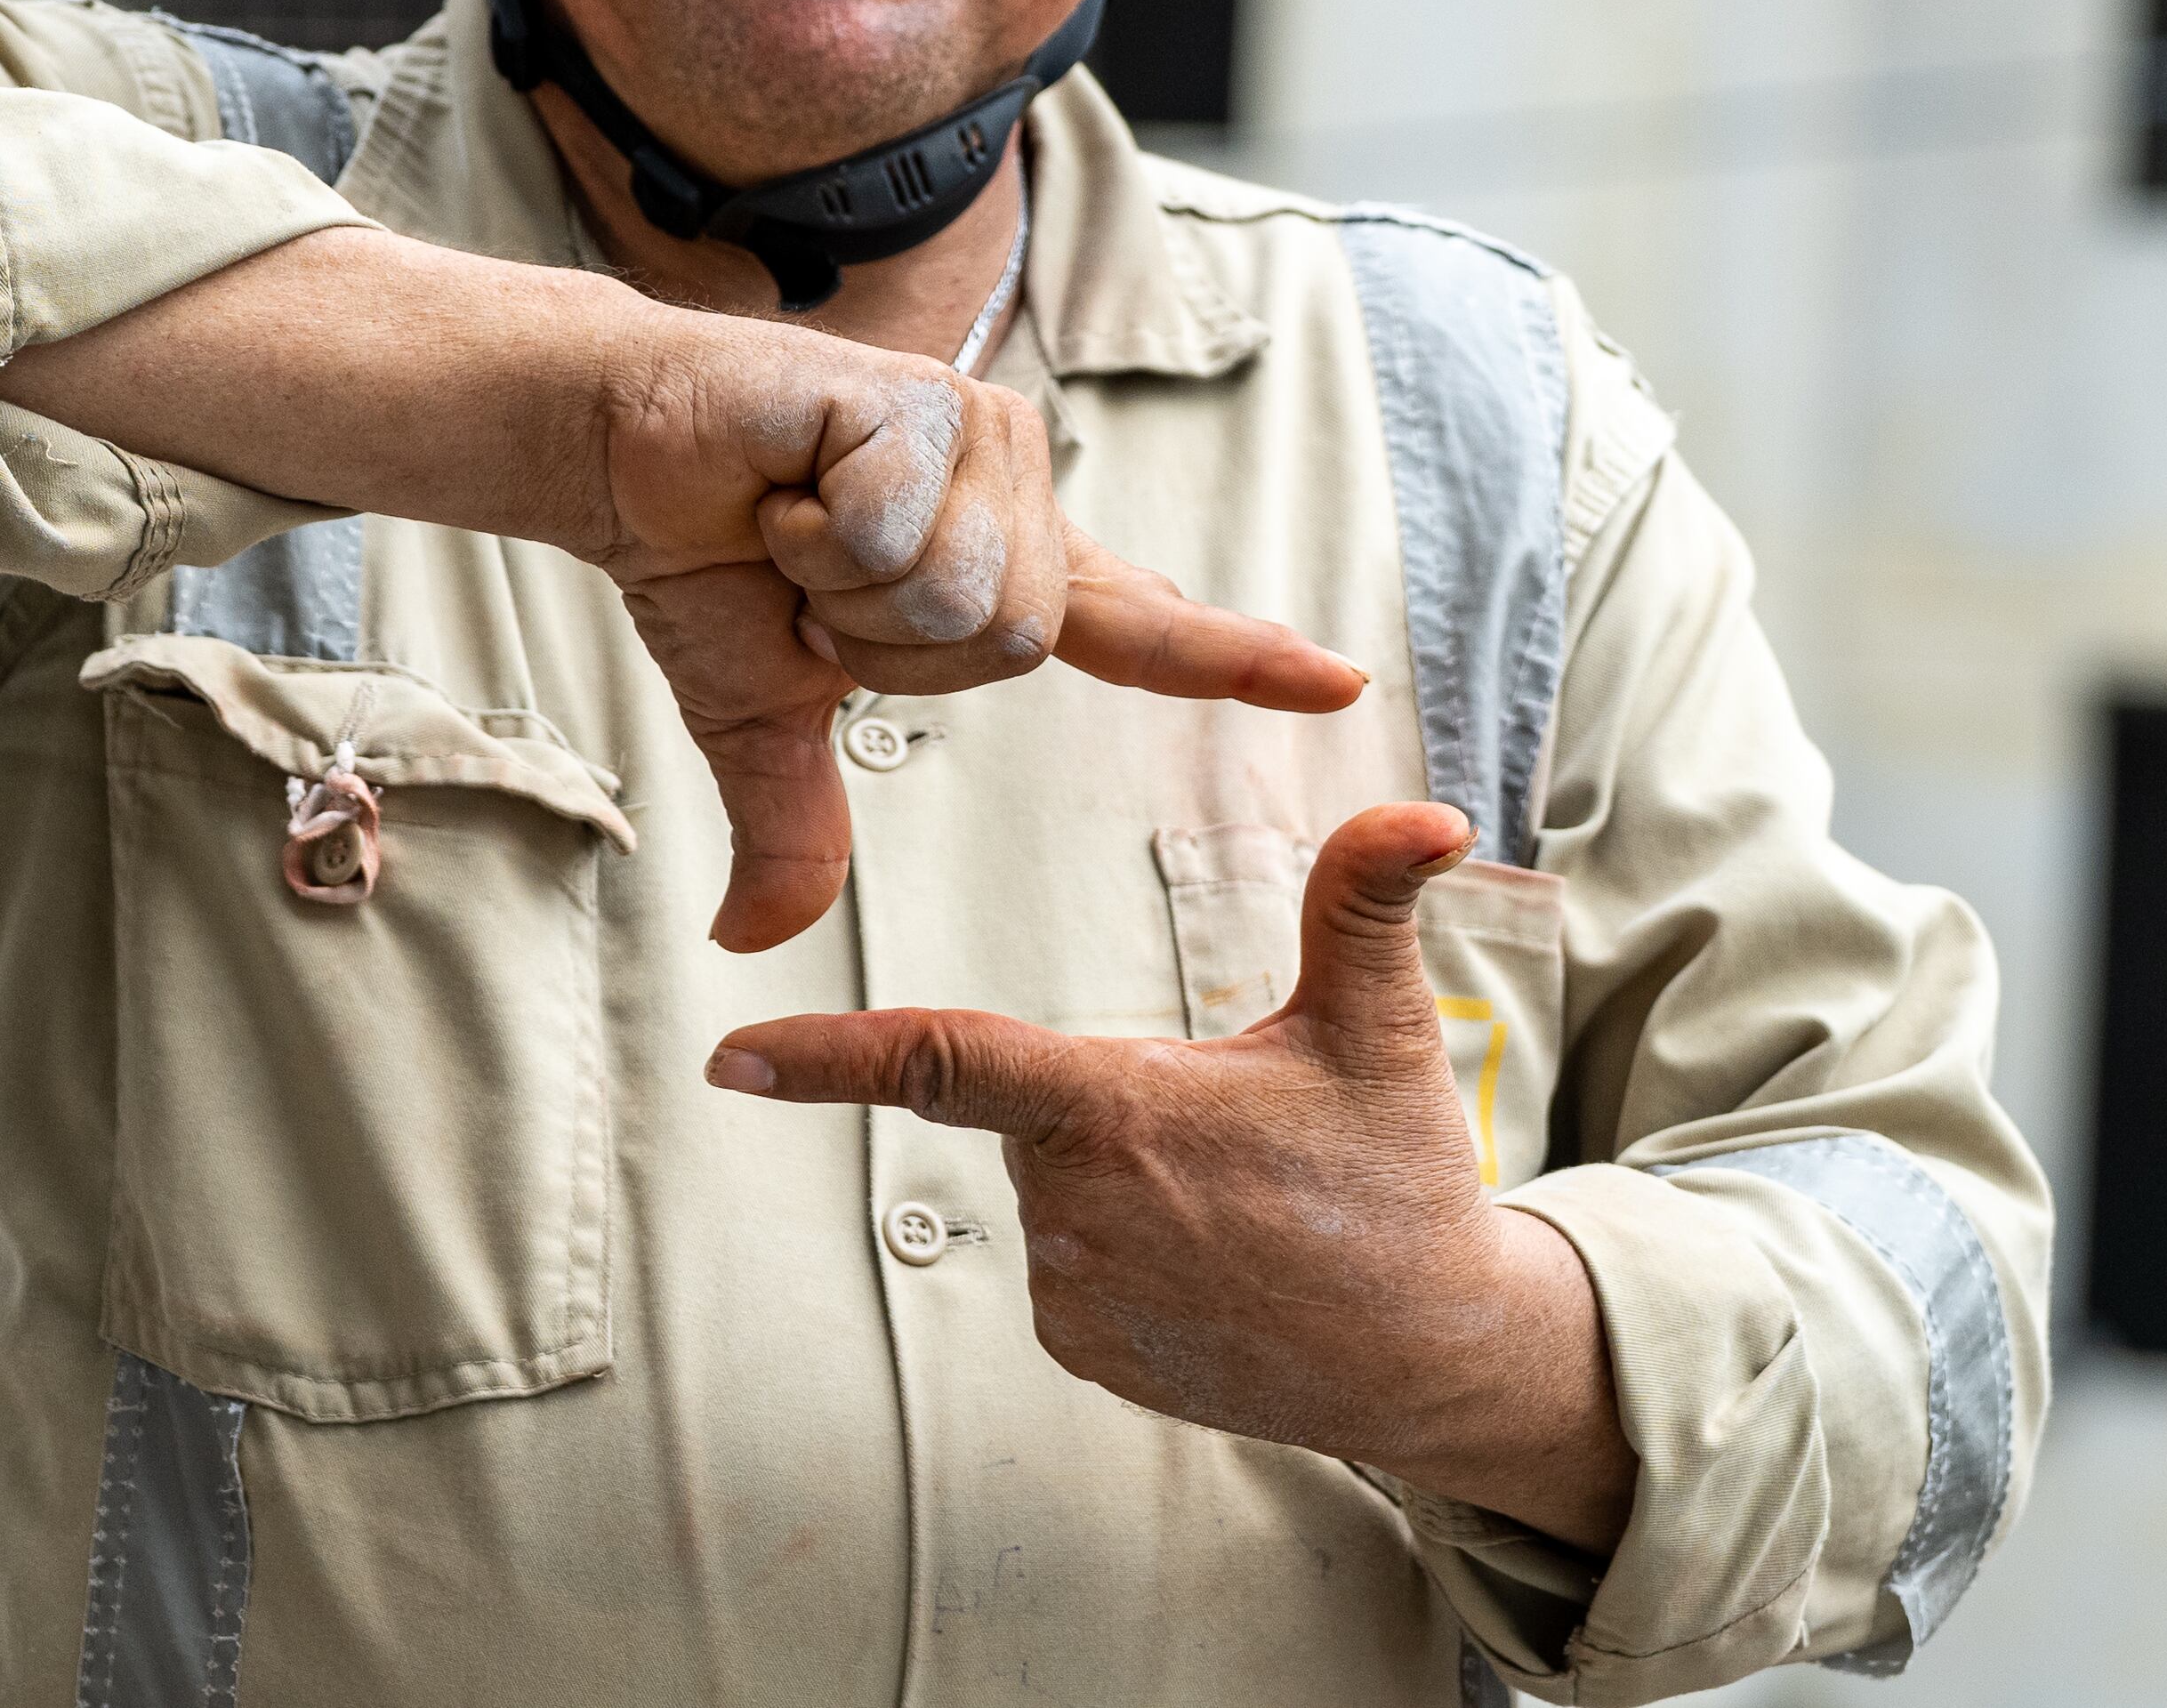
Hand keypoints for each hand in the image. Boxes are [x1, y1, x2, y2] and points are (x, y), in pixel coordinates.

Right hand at [589, 321, 1365, 946]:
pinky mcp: (930, 399)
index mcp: (1002, 566)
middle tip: (812, 577)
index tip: (1339, 684)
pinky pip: (901, 534)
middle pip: (1010, 645)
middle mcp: (1015, 493)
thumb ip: (796, 820)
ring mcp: (981, 435)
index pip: (1142, 629)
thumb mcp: (762, 714)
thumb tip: (751, 938)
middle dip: (882, 642)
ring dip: (847, 587)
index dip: (1238, 658)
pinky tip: (787, 481)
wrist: (617, 450)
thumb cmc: (703, 561)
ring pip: (963, 598)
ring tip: (800, 521)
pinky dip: (818, 534)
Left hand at [707, 802, 1637, 1549]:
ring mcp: (1073, 1294)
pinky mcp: (1085, 1352)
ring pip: (1055, 1190)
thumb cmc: (1398, 1182)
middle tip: (1240, 1143)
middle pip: (1033, 1113)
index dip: (826, 1057)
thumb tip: (1425, 811)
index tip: (734, 1059)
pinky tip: (1220, 1270)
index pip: (941, 1061)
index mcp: (1115, 1112)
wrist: (1433, 1355)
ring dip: (1125, 1181)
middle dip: (1112, 1103)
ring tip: (1244, 1214)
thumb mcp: (1381, 1027)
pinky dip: (1128, 1253)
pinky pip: (1073, 1268)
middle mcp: (1072, 1210)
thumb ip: (1364, 903)